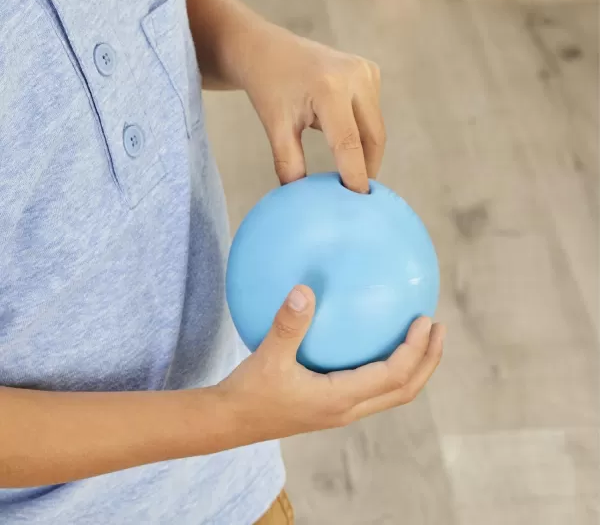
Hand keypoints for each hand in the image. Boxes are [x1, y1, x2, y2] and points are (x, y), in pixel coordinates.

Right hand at [216, 286, 443, 443]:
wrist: (231, 422)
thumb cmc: (249, 393)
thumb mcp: (267, 356)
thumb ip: (288, 324)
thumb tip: (304, 289)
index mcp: (340, 399)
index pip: (394, 377)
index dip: (416, 350)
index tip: (426, 320)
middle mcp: (348, 409)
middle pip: (405, 390)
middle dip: (428, 361)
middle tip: (438, 328)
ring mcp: (341, 410)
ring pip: (392, 393)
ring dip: (413, 367)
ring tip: (420, 337)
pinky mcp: (331, 405)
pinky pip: (373, 388)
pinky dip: (389, 368)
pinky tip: (374, 343)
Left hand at [241, 26, 384, 193]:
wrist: (266, 50)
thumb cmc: (268, 87)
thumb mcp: (275, 127)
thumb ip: (289, 164)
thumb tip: (304, 200)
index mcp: (329, 88)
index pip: (350, 143)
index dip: (356, 175)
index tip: (358, 202)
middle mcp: (355, 75)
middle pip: (372, 136)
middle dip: (367, 167)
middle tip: (357, 196)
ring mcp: (366, 70)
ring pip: (375, 126)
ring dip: (365, 151)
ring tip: (351, 174)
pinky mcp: (369, 71)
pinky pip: (372, 113)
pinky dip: (363, 133)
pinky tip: (347, 145)